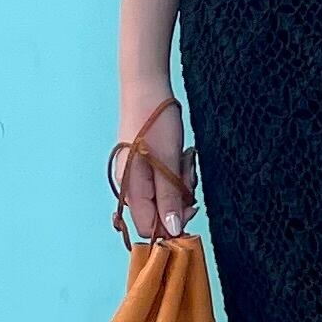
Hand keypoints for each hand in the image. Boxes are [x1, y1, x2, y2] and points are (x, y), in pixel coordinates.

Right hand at [115, 84, 195, 242]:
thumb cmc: (155, 123)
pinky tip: (180, 156)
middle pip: (160, 215)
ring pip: (166, 198)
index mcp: (131, 190)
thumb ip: (169, 198)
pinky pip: (165, 182)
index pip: (149, 229)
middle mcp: (131, 188)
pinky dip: (177, 174)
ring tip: (184, 160)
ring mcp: (138, 178)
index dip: (171, 225)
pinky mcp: (146, 168)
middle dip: (179, 200)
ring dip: (181, 184)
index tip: (190, 206)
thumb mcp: (168, 162)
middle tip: (188, 175)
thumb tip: (173, 230)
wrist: (147, 90)